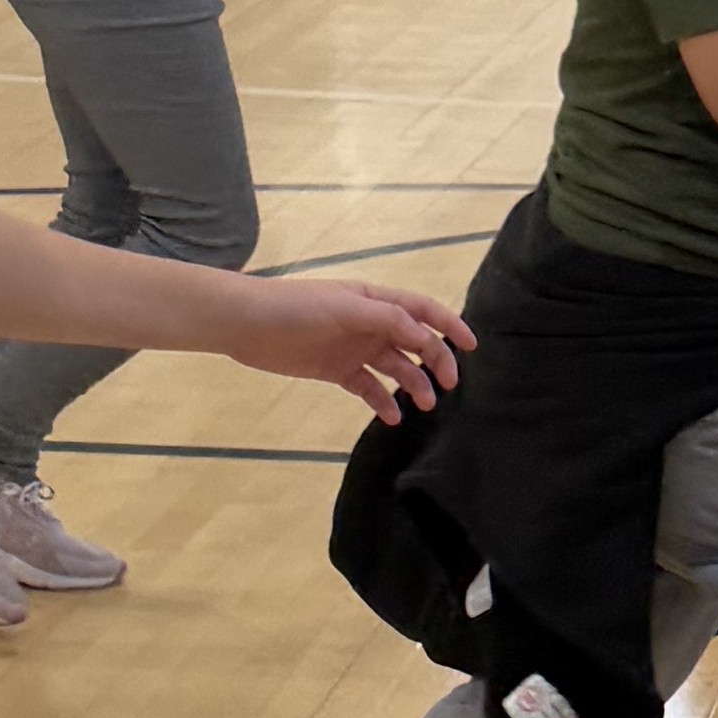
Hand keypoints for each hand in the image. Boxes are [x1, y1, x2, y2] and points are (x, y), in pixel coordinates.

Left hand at [223, 271, 472, 422]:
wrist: (246, 324)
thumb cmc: (295, 307)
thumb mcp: (344, 307)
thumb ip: (385, 319)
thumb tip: (424, 333)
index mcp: (375, 300)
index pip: (422, 310)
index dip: (450, 325)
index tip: (472, 346)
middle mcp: (370, 323)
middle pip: (414, 342)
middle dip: (436, 361)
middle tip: (449, 385)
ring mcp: (354, 348)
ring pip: (394, 367)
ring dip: (413, 384)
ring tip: (425, 405)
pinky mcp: (336, 370)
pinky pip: (367, 387)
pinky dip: (382, 401)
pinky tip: (392, 417)